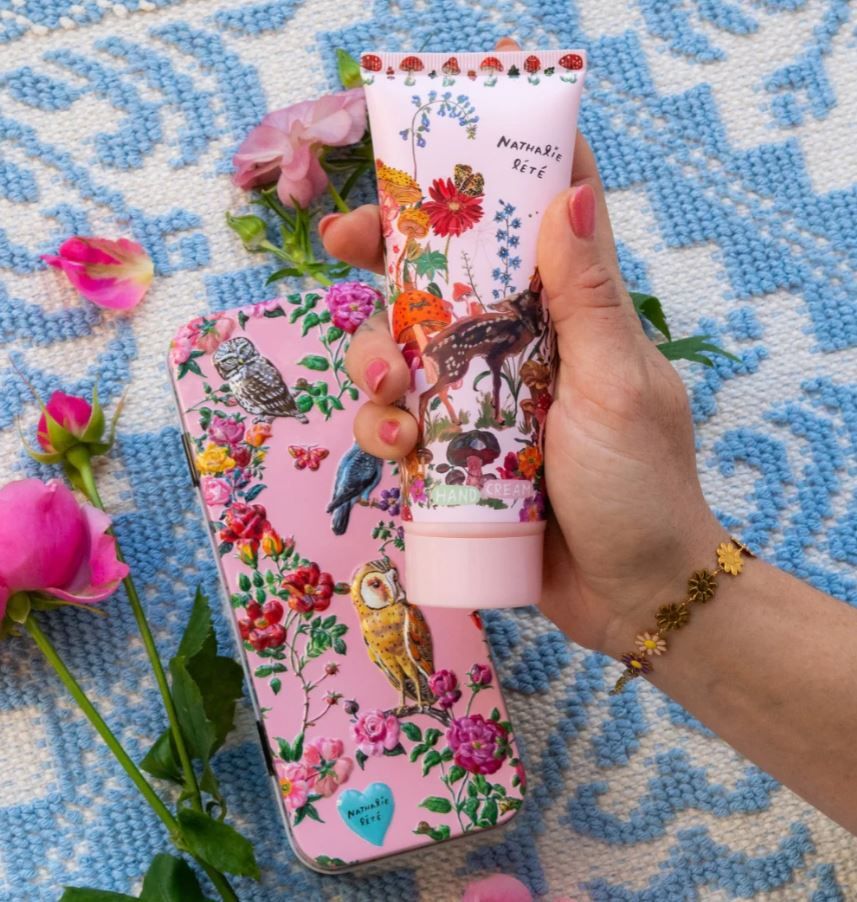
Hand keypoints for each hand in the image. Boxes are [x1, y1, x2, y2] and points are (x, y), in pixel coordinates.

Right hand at [319, 43, 724, 656]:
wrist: (633, 595)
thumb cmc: (641, 486)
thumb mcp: (617, 387)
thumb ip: (590, 297)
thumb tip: (571, 191)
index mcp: (567, 316)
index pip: (522, 225)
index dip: (474, 183)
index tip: (417, 166)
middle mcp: (517, 349)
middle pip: (438, 284)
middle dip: (386, 266)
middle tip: (343, 252)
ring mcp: (480, 404)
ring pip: (402, 356)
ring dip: (375, 364)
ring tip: (388, 397)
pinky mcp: (454, 458)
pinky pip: (399, 428)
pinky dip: (384, 432)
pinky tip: (399, 453)